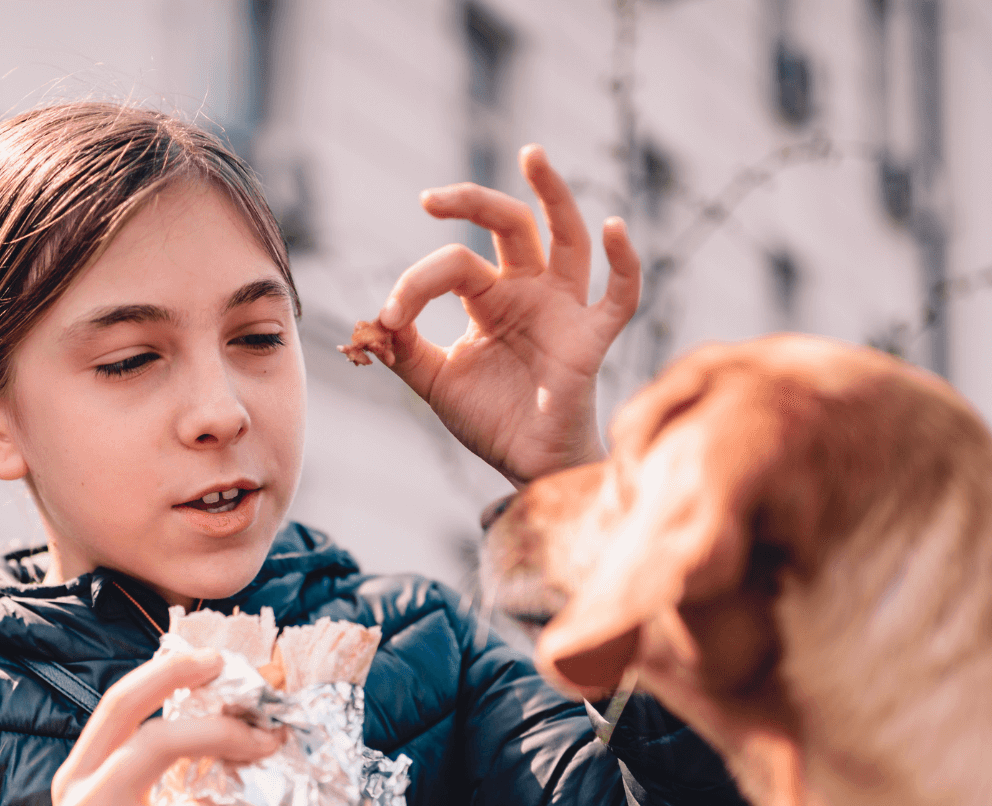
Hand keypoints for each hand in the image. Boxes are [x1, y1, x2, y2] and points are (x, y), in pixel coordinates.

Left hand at [365, 144, 641, 484]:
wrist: (525, 465)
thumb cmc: (490, 419)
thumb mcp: (434, 381)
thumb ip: (401, 350)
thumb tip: (367, 323)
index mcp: (490, 297)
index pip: (453, 265)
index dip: (416, 284)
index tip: (389, 318)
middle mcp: (529, 291)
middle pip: (509, 225)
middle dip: (473, 201)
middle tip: (432, 197)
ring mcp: (563, 309)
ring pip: (566, 236)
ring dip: (552, 193)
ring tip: (531, 154)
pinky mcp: (592, 338)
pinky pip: (620, 296)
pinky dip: (624, 262)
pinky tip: (615, 227)